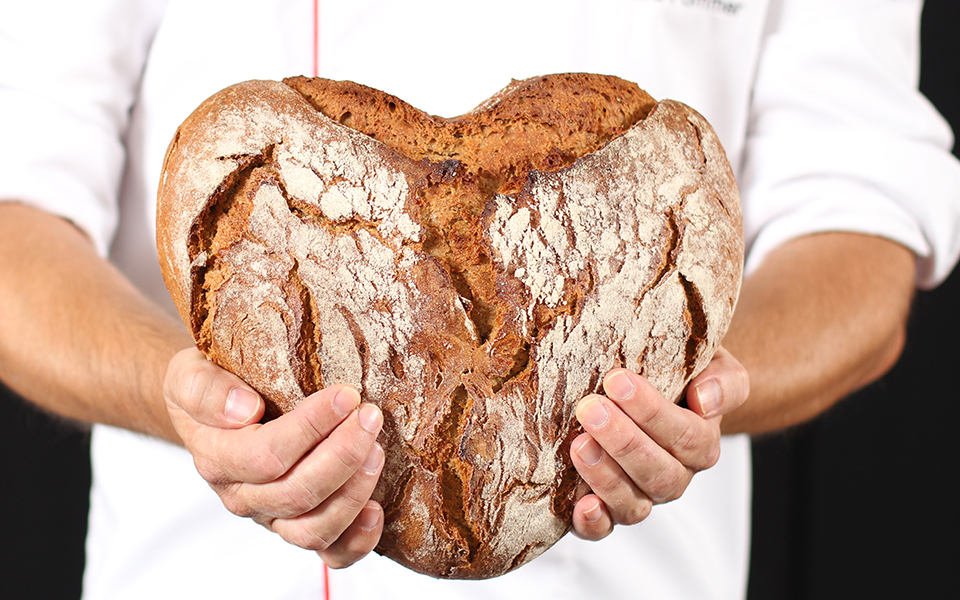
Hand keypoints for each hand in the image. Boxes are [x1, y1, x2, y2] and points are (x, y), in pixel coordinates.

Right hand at [163, 348, 384, 567]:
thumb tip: (244, 409)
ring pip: (314, 528)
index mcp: (217, 458)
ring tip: (376, 450)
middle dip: (343, 455)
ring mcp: (272, 516)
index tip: (346, 395)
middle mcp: (243, 496)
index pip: (267, 455)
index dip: (312, 428)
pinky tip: (377, 508)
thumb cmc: (211, 384)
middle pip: (297, 494)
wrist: (214, 406)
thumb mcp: (191, 372)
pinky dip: (357, 539)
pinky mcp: (299, 525)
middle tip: (370, 416)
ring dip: (353, 492)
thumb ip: (205, 390)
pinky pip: (330, 551)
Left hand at [569, 346, 748, 539]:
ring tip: (580, 445)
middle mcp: (675, 476)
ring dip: (606, 477)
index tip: (618, 381)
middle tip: (591, 409)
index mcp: (701, 443)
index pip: (686, 435)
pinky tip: (582, 504)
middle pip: (659, 473)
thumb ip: (723, 381)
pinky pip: (605, 529)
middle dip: (623, 441)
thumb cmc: (679, 376)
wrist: (659, 389)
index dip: (652, 411)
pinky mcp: (609, 510)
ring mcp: (642, 496)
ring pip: (634, 503)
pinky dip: (594, 523)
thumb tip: (705, 399)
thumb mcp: (712, 365)